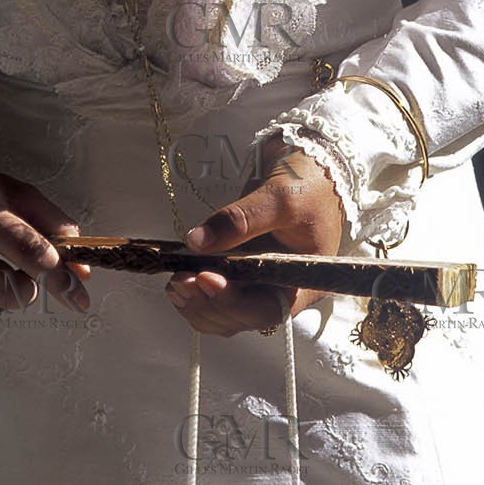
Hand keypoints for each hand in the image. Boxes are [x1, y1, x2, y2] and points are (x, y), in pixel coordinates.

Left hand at [165, 135, 344, 336]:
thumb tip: (197, 242)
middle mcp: (280, 290)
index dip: (233, 302)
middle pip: (240, 319)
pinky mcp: (239, 272)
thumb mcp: (280, 199)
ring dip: (196, 304)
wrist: (305, 166)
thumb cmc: (308, 184)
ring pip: (223, 314)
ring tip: (175, 281)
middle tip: (181, 279)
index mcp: (303, 284)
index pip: (266, 310)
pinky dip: (194, 295)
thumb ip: (240, 221)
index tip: (206, 278)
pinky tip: (178, 279)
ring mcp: (258, 283)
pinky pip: (214, 297)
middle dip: (207, 304)